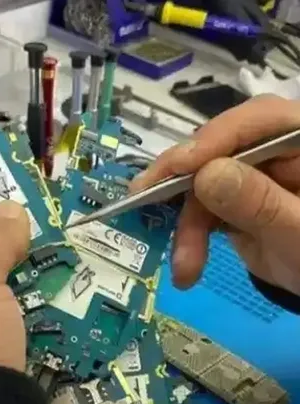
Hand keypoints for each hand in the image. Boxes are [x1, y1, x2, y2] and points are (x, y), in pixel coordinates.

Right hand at [129, 94, 299, 295]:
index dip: (217, 137)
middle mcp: (277, 149)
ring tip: (184, 268)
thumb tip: (207, 174)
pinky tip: (186, 267)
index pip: (261, 120)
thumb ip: (261, 203)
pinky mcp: (238, 200)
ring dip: (186, 226)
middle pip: (221, 149)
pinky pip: (201, 208)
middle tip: (143, 196)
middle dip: (185, 183)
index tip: (180, 165)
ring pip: (202, 184)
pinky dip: (189, 236)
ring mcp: (255, 175)